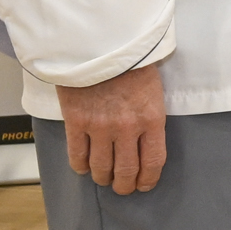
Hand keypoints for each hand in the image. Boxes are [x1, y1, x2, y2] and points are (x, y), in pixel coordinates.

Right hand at [57, 60, 168, 193]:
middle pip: (126, 170)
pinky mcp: (76, 122)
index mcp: (152, 118)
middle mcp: (127, 127)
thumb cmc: (131, 62)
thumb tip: (146, 142)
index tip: (144, 185)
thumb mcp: (153, 89)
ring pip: (101, 168)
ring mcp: (100, 126)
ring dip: (103, 177)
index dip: (148, 179)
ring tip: (104, 177)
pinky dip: (81, 166)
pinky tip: (84, 166)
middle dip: (124, 185)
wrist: (100, 42)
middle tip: (122, 187)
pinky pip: (77, 155)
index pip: (153, 161)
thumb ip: (150, 117)